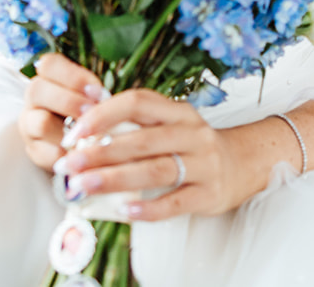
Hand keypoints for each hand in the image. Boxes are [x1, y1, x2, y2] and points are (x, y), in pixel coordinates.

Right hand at [18, 54, 105, 171]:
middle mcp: (33, 98)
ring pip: (40, 122)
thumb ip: (93, 93)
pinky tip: (82, 154)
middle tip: (92, 112)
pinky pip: (45, 152)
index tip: (97, 91)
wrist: (77, 143)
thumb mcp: (90, 96)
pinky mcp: (33, 150)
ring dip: (68, 130)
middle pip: (38, 90)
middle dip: (70, 101)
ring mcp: (29, 124)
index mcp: (48, 78)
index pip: (48, 64)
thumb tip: (104, 100)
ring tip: (89, 136)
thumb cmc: (86, 112)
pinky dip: (66, 154)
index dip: (73, 76)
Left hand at [56, 88, 247, 219]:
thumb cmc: (192, 145)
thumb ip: (136, 124)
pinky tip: (124, 211)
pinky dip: (148, 208)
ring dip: (116, 179)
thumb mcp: (170, 124)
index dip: (103, 114)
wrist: (243, 164)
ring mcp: (203, 163)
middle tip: (71, 164)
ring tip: (86, 186)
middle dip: (101, 152)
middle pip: (142, 140)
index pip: (138, 102)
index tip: (75, 132)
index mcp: (178, 111)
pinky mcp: (208, 193)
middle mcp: (192, 133)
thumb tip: (85, 135)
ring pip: (155, 170)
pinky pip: (175, 202)